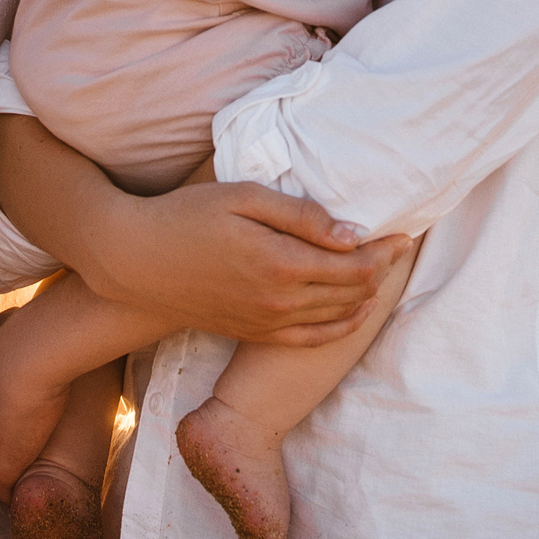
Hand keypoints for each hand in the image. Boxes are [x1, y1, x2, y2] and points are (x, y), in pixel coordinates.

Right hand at [80, 180, 412, 346]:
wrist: (135, 261)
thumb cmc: (187, 215)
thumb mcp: (244, 197)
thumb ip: (301, 216)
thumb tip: (352, 235)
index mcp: (282, 263)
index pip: (355, 265)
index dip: (386, 250)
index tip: (403, 232)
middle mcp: (280, 302)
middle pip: (353, 293)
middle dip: (382, 270)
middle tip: (399, 247)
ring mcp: (267, 324)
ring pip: (337, 319)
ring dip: (366, 297)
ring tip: (381, 272)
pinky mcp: (254, 334)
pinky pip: (311, 341)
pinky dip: (340, 327)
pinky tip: (352, 311)